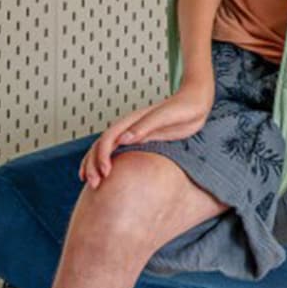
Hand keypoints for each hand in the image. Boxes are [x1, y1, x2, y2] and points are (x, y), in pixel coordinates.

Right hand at [80, 79, 213, 187]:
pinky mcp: (141, 141)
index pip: (108, 139)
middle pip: (101, 145)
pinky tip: (105, 176)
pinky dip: (107, 164)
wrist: (195, 103)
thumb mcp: (166, 116)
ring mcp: (133, 135)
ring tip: (91, 183)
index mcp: (132, 121)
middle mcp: (128, 128)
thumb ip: (145, 126)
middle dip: (93, 164)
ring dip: (95, 165)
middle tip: (94, 184)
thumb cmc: (183, 107)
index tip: (105, 173)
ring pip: (105, 150)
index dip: (102, 156)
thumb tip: (123, 139)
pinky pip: (118, 153)